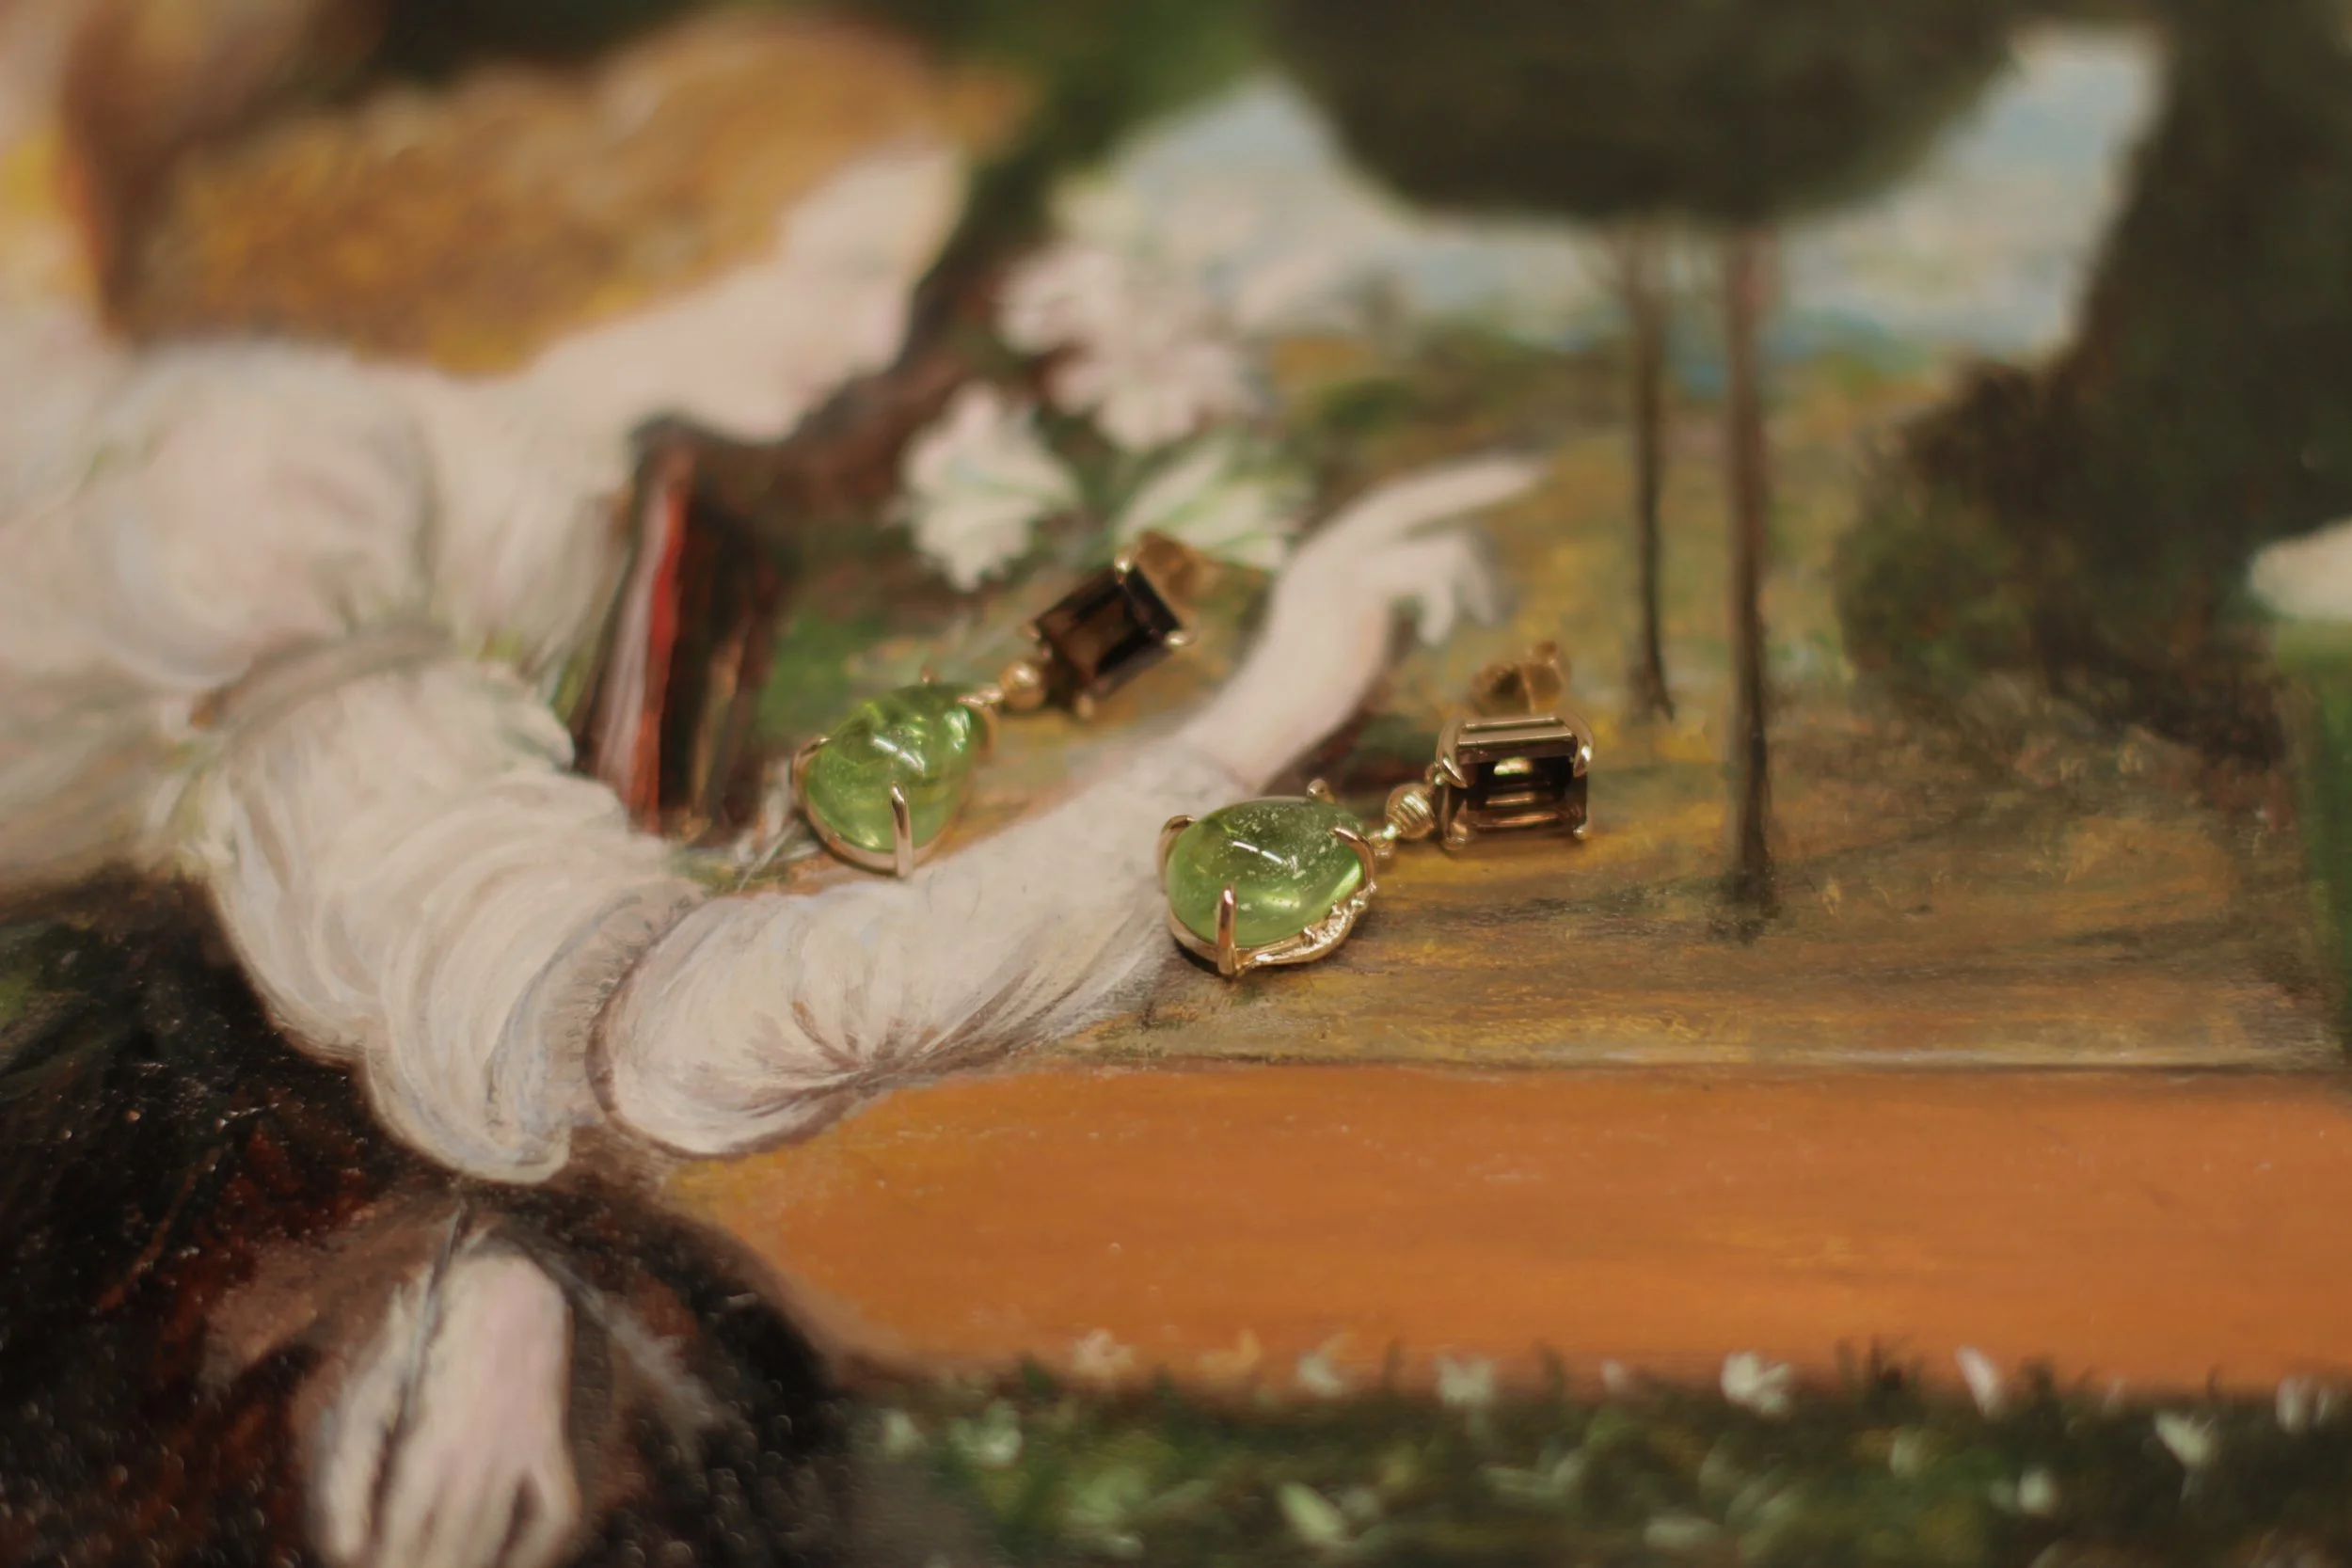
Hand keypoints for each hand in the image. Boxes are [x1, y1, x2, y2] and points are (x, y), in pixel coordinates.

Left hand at [312, 1249, 579, 1567]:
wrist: (508, 1282)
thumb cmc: (426, 1332)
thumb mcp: (368, 1387)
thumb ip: (348, 1466)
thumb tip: (340, 1544)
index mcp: (426, 1435)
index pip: (394, 1532)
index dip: (374, 1562)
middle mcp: (477, 1449)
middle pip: (442, 1545)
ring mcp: (519, 1448)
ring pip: (490, 1537)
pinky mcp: (549, 1443)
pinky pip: (554, 1513)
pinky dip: (534, 1553)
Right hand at [1181, 455, 1537, 784]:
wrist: (1266, 728)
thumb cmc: (1317, 703)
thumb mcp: (1368, 642)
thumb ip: (1399, 607)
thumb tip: (1448, 596)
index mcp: (1331, 554)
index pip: (1399, 503)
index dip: (1449, 487)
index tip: (1500, 476)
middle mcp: (1330, 547)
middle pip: (1414, 494)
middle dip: (1478, 480)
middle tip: (1536, 468)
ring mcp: (1339, 563)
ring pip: (1444, 543)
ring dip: (1484, 579)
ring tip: (1495, 615)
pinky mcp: (1356, 586)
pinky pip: (1435, 571)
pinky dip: (1451, 604)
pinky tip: (1440, 635)